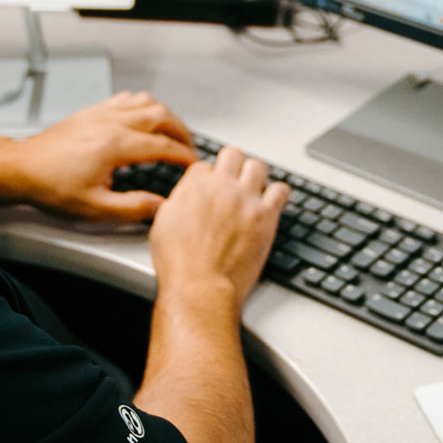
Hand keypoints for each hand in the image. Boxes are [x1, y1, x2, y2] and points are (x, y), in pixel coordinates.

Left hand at [8, 91, 197, 221]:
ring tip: (173, 132)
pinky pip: (127, 98)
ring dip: (166, 116)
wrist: (21, 168)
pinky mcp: (92, 111)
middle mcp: (111, 123)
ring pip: (146, 102)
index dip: (184, 157)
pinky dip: (144, 105)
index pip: (164, 147)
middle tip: (189, 148)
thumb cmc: (51, 187)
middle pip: (161, 117)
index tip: (193, 166)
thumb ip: (132, 208)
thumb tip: (160, 207)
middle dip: (182, 133)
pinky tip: (145, 118)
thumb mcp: (95, 208)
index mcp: (115, 146)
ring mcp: (101, 113)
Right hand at [148, 147, 289, 303]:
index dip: (208, 177)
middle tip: (234, 178)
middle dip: (233, 164)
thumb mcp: (161, 225)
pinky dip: (278, 193)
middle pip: (233, 155)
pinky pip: (281, 190)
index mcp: (194, 187)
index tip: (211, 188)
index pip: (204, 166)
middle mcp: (221, 187)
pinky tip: (273, 200)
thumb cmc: (179, 264)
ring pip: (258, 166)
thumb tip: (183, 198)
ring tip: (254, 188)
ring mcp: (246, 200)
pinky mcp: (266, 216)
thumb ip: (176, 203)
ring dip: (256, 175)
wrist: (201, 287)